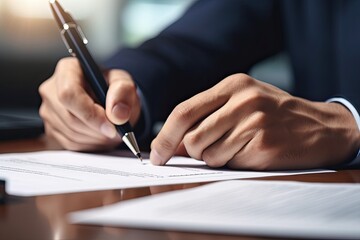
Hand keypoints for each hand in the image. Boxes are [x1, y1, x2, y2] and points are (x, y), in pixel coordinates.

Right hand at [39, 58, 140, 150]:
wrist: (111, 104)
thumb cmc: (114, 90)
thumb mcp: (125, 84)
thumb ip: (124, 92)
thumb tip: (118, 114)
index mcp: (68, 70)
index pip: (69, 94)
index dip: (90, 114)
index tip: (111, 126)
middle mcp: (52, 89)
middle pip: (70, 117)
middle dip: (98, 129)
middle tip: (117, 131)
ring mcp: (49, 111)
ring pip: (71, 133)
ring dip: (97, 138)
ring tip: (112, 132)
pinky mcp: (51, 129)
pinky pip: (70, 144)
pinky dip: (90, 144)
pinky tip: (101, 136)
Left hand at [150, 73, 359, 169]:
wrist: (319, 126)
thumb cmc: (274, 114)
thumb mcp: (240, 104)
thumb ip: (205, 119)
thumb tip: (172, 145)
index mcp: (233, 85)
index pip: (184, 111)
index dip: (165, 136)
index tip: (157, 154)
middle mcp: (243, 100)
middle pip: (193, 137)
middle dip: (192, 152)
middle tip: (208, 150)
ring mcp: (255, 122)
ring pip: (209, 154)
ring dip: (216, 158)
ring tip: (238, 147)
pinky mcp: (265, 144)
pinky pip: (230, 163)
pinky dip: (234, 163)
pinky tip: (251, 152)